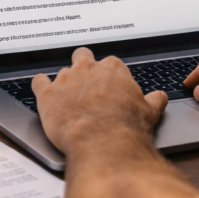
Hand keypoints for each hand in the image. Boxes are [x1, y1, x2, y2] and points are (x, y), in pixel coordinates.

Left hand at [33, 47, 168, 154]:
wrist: (102, 141)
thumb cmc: (126, 127)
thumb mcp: (149, 112)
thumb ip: (154, 100)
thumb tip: (159, 97)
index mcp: (113, 69)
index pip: (110, 64)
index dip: (108, 76)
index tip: (109, 87)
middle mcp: (88, 69)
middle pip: (82, 56)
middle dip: (83, 66)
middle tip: (85, 83)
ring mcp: (66, 79)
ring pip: (62, 71)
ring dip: (64, 83)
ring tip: (66, 97)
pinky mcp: (47, 94)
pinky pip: (38, 82)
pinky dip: (40, 86)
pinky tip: (42, 91)